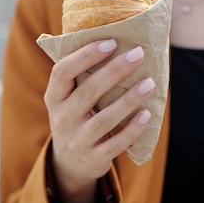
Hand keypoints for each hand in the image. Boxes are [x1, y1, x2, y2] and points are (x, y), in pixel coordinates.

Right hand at [44, 39, 154, 202]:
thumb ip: (84, 76)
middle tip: (138, 54)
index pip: (62, 72)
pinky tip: (147, 114)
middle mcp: (61, 118)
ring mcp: (76, 141)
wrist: (71, 162)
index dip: (85, 55)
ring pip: (104, 119)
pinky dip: (132, 129)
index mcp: (54, 97)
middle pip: (88, 91)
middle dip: (114, 71)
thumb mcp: (70, 98)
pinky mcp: (93, 158)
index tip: (110, 42)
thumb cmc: (78, 116)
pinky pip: (115, 144)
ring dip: (128, 99)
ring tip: (149, 83)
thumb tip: (120, 40)